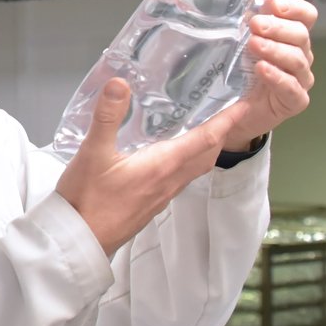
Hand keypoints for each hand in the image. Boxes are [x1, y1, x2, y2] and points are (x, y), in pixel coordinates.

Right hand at [57, 79, 252, 256]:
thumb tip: (119, 83)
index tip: (244, 106)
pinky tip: (171, 159)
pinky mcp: (151, 204)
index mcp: (163, 164)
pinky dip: (187, 163)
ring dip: (206, 150)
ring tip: (205, 132)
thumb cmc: (87, 199)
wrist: (81, 241)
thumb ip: (107, 116)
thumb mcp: (92, 152)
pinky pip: (180, 179)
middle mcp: (169, 180)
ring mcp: (162, 195)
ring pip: (195, 168)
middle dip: (221, 133)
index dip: (227, 121)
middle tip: (228, 115)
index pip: (206, 139)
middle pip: (207, 154)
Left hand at [225, 0, 317, 149]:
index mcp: (292, 39)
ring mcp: (301, 80)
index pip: (306, 17)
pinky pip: (292, 87)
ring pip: (297, 59)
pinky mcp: (296, 101)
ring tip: (254, 44)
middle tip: (255, 24)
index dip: (294, 7)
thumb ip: (244, 28)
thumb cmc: (242, 77)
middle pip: (301, 36)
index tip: (272, 3)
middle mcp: (301, 57)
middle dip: (278, 27)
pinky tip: (261, 68)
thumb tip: (237, 6)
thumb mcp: (239, 48)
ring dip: (275, 49)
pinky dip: (277, 76)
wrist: (239, 115)